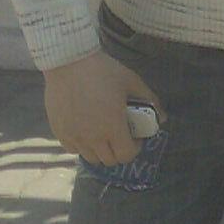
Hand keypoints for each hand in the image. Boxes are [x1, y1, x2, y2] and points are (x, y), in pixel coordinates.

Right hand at [43, 49, 165, 165]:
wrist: (69, 63)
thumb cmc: (103, 71)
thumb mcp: (132, 81)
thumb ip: (150, 100)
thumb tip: (163, 117)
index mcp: (113, 126)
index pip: (126, 155)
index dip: (134, 148)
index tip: (135, 137)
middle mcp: (93, 138)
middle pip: (109, 160)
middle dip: (119, 150)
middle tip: (120, 135)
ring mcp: (74, 137)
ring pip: (91, 158)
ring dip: (100, 150)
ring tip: (103, 132)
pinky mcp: (59, 133)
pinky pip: (73, 149)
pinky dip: (82, 145)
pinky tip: (86, 130)